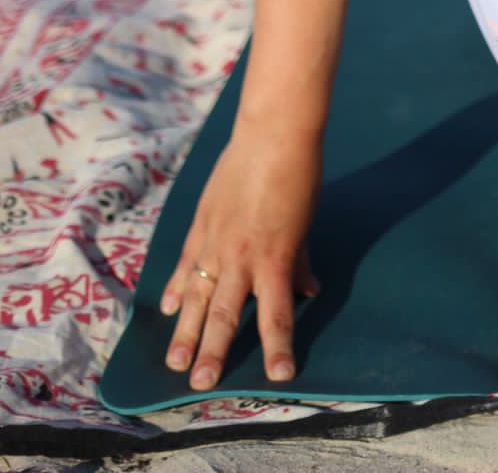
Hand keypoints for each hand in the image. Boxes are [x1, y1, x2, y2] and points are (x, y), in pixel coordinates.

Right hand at [159, 127, 323, 391]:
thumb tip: (308, 293)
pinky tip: (168, 309)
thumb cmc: (299, 177)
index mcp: (274, 258)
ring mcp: (216, 241)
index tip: (279, 376)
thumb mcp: (305, 224)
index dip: (277, 347)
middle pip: (225, 314)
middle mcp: (241, 256)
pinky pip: (186, 263)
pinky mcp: (201, 223)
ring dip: (185, 331)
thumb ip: (300, 262)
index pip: (277, 314)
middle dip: (213, 351)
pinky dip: (177, 287)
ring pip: (197, 296)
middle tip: (201, 385)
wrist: (273, 133)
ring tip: (176, 363)